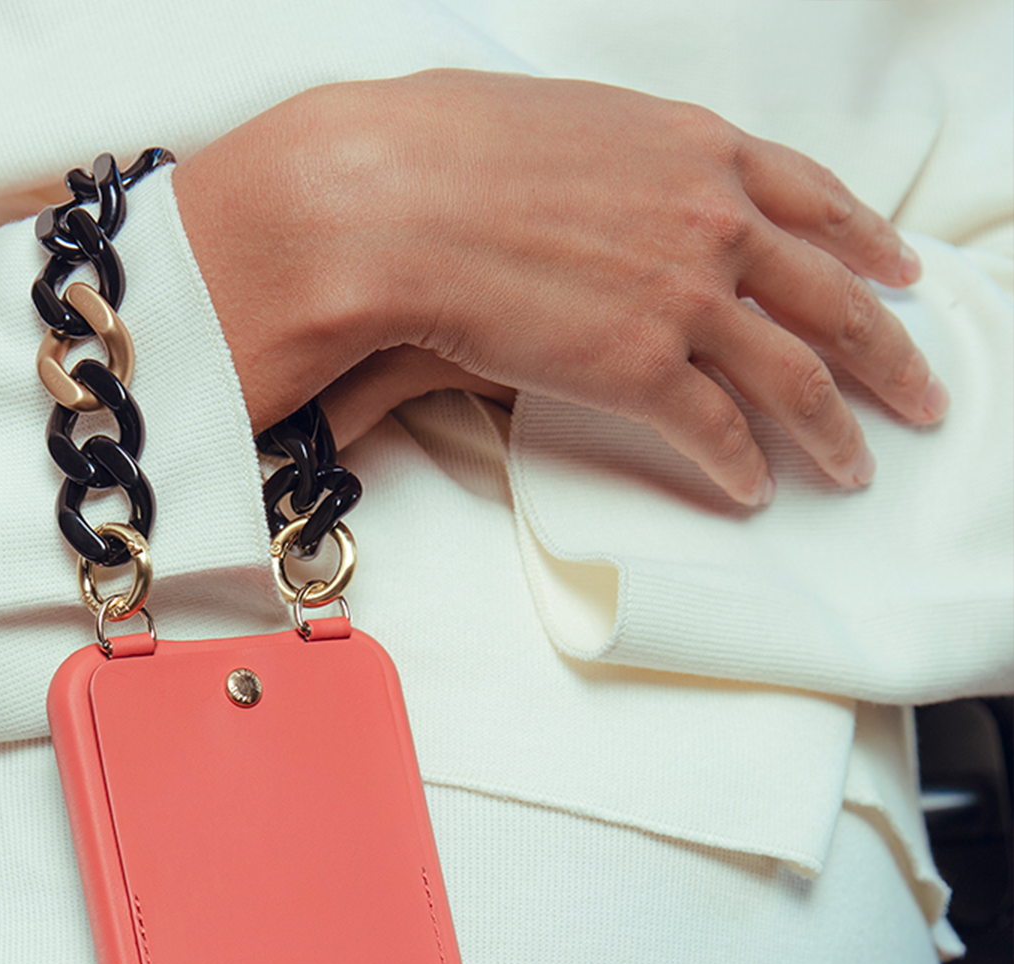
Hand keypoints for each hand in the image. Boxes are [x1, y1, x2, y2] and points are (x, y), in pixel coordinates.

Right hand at [173, 71, 947, 505]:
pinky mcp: (642, 366)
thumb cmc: (449, 151)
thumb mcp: (563, 124)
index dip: (867, 242)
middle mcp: (713, 217)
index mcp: (698, 149)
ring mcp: (686, 293)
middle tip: (920, 393)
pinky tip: (755, 488)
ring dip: (835, 429)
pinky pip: (717, 427)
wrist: (395, 198)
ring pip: (795, 373)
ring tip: (856, 466)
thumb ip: (622, 163)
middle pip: (834, 295)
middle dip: (887, 352)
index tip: (897, 274)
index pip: (816, 200)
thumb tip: (614, 193)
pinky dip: (744, 463)